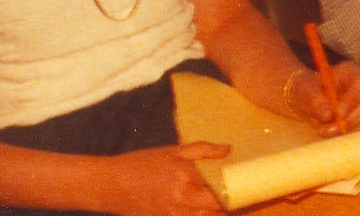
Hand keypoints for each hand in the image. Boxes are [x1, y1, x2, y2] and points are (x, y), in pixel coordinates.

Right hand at [105, 142, 230, 215]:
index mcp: (187, 176)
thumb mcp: (172, 150)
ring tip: (223, 208)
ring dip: (217, 215)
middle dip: (231, 206)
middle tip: (239, 200)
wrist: (112, 185)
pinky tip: (201, 212)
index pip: (223, 189)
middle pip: (219, 210)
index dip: (238, 191)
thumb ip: (202, 150)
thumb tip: (228, 149)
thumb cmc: (142, 163)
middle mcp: (184, 199)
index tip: (248, 188)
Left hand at [288, 62, 359, 134]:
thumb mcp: (306, 91)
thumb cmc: (309, 91)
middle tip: (328, 129)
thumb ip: (315, 99)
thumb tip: (327, 114)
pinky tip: (330, 132)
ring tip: (322, 130)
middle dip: (349, 119)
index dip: (353, 97)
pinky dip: (347, 134)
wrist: (309, 101)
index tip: (338, 113)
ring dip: (346, 129)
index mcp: (351, 71)